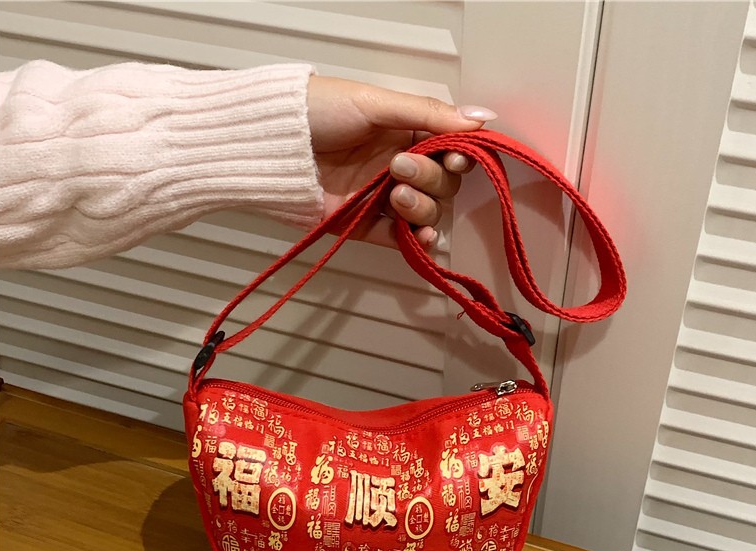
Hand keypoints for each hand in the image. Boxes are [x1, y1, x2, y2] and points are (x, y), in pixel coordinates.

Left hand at [307, 76, 496, 247]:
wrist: (272, 146)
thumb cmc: (320, 113)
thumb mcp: (375, 103)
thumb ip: (428, 114)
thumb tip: (483, 118)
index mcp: (406, 133)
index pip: (449, 152)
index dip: (458, 159)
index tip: (455, 160)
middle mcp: (400, 167)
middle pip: (442, 185)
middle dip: (429, 179)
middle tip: (398, 167)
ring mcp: (383, 200)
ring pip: (427, 213)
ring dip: (422, 207)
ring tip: (394, 196)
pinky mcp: (366, 227)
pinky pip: (401, 239)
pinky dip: (417, 241)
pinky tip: (421, 237)